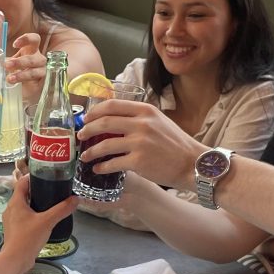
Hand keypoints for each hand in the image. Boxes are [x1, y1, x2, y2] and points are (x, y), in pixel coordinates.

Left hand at [0, 173, 76, 262]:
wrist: (15, 260)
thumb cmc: (28, 237)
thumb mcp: (48, 221)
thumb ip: (62, 209)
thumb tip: (76, 199)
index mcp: (16, 202)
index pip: (22, 182)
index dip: (33, 177)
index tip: (45, 176)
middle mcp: (11, 208)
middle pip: (23, 194)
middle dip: (36, 191)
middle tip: (51, 190)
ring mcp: (11, 220)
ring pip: (23, 206)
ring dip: (34, 204)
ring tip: (50, 205)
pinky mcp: (14, 230)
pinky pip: (23, 217)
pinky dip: (32, 215)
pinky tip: (43, 221)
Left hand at [4, 31, 48, 104]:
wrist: (24, 88)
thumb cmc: (17, 71)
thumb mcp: (10, 64)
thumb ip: (4, 61)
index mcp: (31, 50)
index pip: (34, 39)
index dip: (26, 39)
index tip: (14, 45)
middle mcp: (38, 58)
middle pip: (32, 58)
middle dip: (19, 62)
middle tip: (7, 65)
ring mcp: (42, 70)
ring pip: (34, 71)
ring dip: (21, 75)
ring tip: (9, 79)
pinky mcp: (43, 82)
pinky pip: (37, 82)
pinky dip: (27, 83)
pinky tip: (19, 85)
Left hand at [78, 100, 206, 191]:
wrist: (193, 164)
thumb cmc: (176, 144)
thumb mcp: (159, 121)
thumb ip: (138, 118)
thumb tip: (113, 121)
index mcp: (145, 110)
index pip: (112, 105)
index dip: (94, 112)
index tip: (86, 119)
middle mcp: (142, 124)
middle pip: (104, 122)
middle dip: (87, 130)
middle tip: (80, 136)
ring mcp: (139, 143)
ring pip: (105, 144)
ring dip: (91, 151)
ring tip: (85, 156)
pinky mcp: (138, 162)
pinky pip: (112, 163)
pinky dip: (102, 166)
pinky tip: (98, 168)